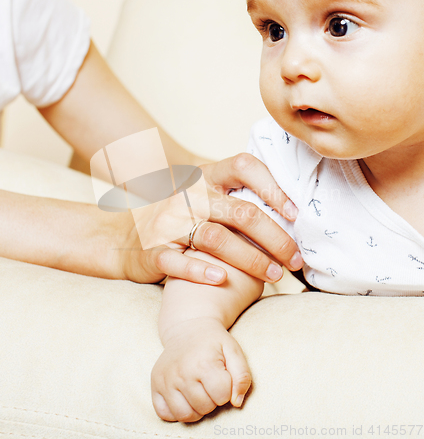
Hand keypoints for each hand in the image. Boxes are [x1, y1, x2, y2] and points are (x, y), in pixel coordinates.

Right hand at [111, 153, 302, 284]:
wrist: (124, 234)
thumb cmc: (178, 216)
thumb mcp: (203, 195)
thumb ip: (234, 196)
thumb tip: (288, 209)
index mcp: (205, 177)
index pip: (244, 166)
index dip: (273, 186)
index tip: (295, 213)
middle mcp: (189, 196)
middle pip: (241, 212)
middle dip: (275, 238)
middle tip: (295, 258)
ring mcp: (170, 222)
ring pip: (215, 237)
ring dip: (250, 259)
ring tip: (274, 276)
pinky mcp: (154, 250)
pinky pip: (177, 260)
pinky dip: (199, 270)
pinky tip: (220, 279)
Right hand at [151, 317, 250, 421]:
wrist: (188, 327)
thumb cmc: (213, 341)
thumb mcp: (233, 350)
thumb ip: (242, 376)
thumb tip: (237, 402)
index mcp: (203, 364)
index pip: (222, 397)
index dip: (226, 389)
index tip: (222, 376)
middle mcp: (181, 372)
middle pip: (205, 408)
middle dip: (212, 399)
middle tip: (210, 382)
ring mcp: (166, 379)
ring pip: (185, 416)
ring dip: (196, 408)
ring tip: (199, 391)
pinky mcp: (155, 384)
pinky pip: (164, 414)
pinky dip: (176, 411)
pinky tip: (184, 396)